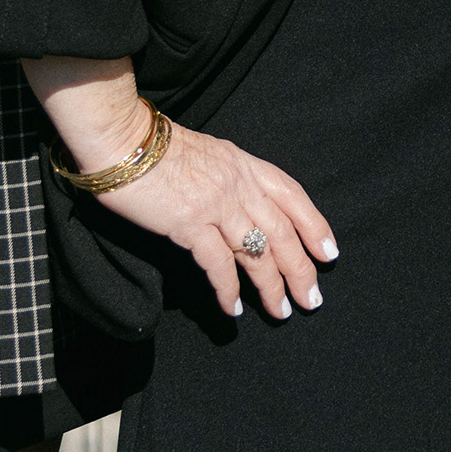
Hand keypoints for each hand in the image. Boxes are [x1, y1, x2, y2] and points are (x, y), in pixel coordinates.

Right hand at [23, 57, 337, 323]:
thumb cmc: (156, 147)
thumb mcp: (208, 153)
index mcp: (245, 164)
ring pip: (257, 252)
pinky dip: (228, 289)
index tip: (329, 253)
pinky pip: (218, 264)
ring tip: (280, 311)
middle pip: (282, 232)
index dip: (315, 225)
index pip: (292, 195)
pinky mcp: (188, 222)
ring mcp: (215, 203)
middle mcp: (238, 184)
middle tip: (311, 299)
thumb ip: (230, 177)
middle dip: (300, 269)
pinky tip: (233, 309)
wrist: (121, 140)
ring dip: (270, 286)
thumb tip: (242, 208)